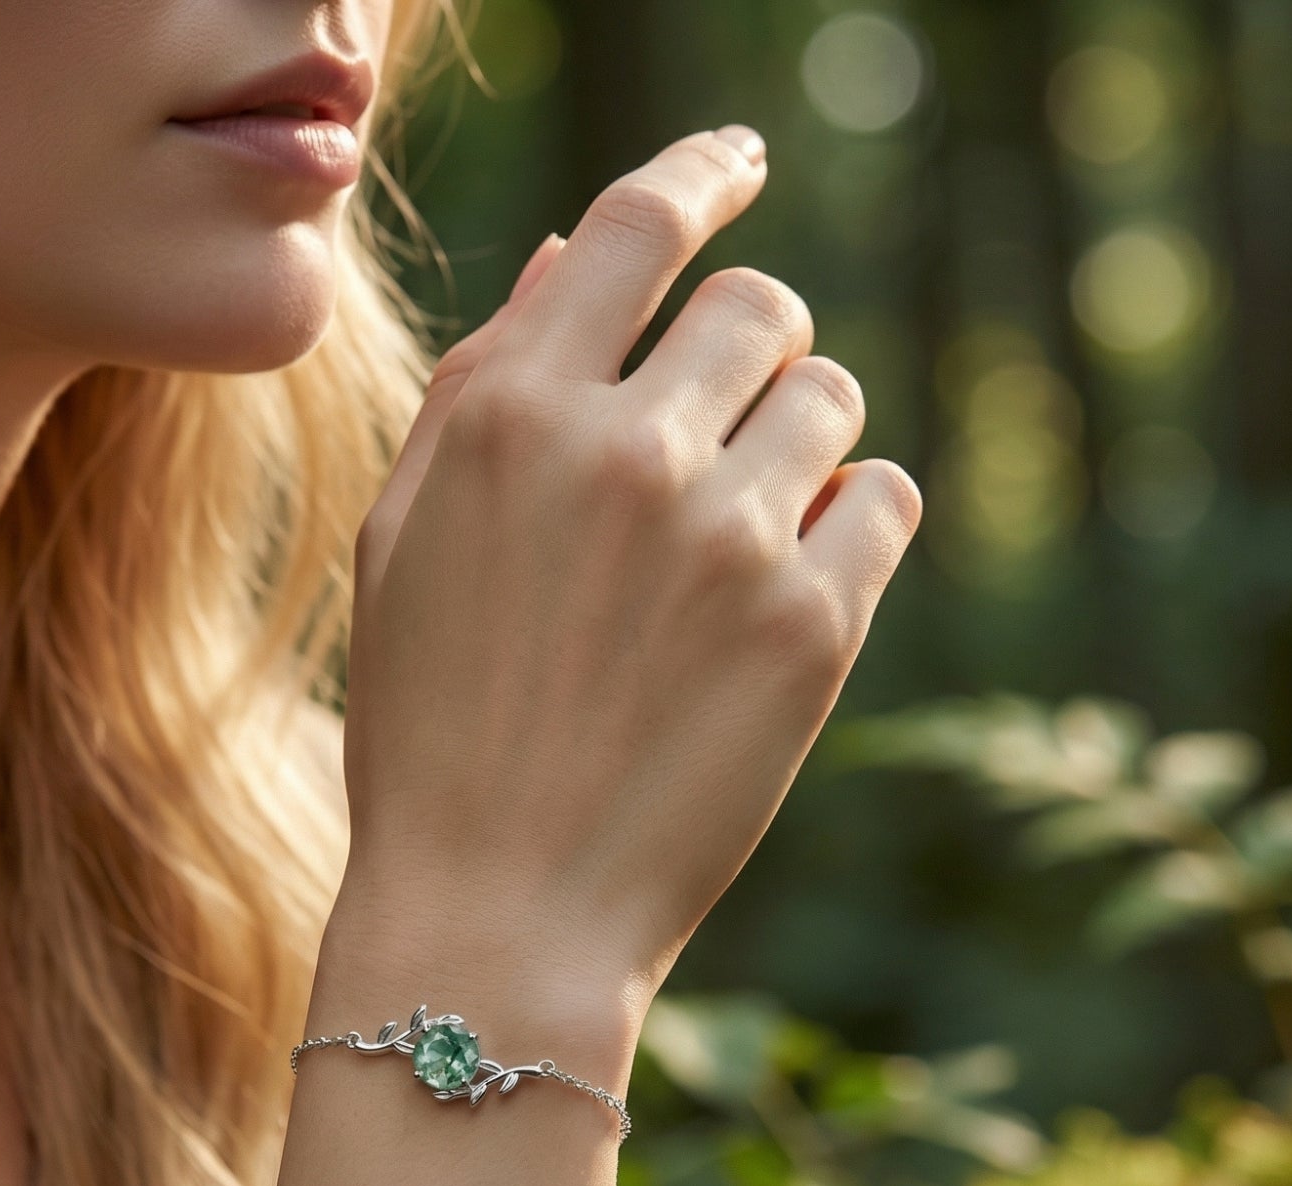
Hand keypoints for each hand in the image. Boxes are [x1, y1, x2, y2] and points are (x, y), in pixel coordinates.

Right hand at [337, 127, 920, 1025]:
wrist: (497, 918)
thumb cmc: (431, 737)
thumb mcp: (404, 549)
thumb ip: (482, 387)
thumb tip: (575, 252)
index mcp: (510, 420)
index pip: (640, 226)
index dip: (706, 173)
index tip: (744, 162)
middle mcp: (625, 453)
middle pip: (761, 307)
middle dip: (751, 353)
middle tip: (719, 436)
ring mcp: (728, 540)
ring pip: (833, 400)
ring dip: (799, 447)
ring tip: (733, 549)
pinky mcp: (812, 629)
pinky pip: (887, 500)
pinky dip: (851, 528)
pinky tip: (783, 596)